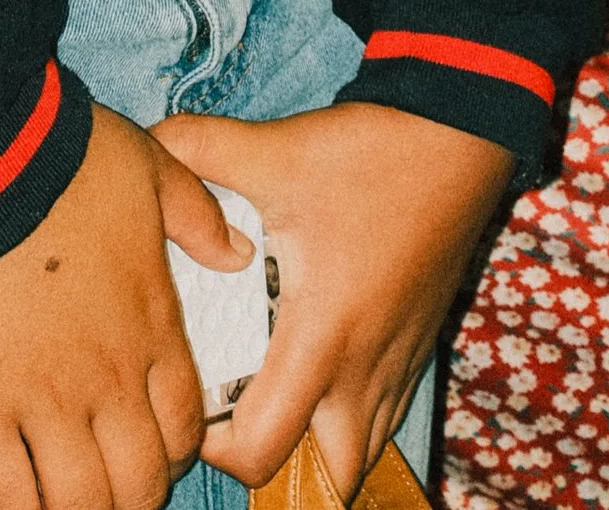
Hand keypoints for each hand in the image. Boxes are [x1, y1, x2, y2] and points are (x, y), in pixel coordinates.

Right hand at [0, 101, 237, 509]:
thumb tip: (238, 253)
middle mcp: (107, 379)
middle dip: (135, 497)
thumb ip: (199, 217)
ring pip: (81, 501)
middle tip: (118, 490)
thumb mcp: (153, 171)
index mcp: (151, 326)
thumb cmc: (66, 158)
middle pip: (139, 480)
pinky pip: (5, 495)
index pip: (184, 422)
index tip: (162, 447)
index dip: (179, 450)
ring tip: (74, 507)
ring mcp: (42, 399)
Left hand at [151, 100, 512, 495]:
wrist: (460, 134)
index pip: (262, 450)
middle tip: (240, 414)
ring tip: (276, 394)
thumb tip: (149, 144)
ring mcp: (399, 361)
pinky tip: (322, 365)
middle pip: (326, 480)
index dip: (215, 446)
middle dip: (278, 468)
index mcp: (320, 338)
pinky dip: (351, 415)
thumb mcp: (276, 150)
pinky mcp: (420, 344)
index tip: (195, 398)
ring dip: (317, 444)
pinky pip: (385, 414)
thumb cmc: (370, 153)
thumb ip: (199, 149)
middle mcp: (364, 369)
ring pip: (361, 450)